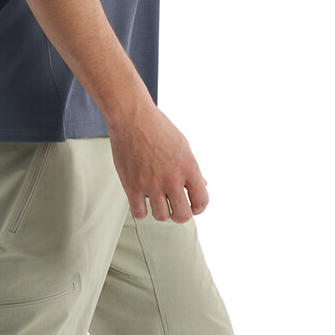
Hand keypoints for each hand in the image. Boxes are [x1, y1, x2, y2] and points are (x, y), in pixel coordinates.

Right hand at [105, 102, 208, 223]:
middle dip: (179, 214)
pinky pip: (139, 213)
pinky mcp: (132, 186)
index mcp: (188, 167)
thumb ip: (192, 168)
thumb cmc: (156, 127)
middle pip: (182, 215)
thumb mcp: (182, 144)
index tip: (192, 206)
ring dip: (160, 210)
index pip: (201, 201)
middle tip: (174, 207)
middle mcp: (172, 179)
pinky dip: (141, 209)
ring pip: (161, 216)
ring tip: (156, 199)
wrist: (131, 117)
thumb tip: (202, 185)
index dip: (198, 207)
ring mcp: (151, 184)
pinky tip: (141, 199)